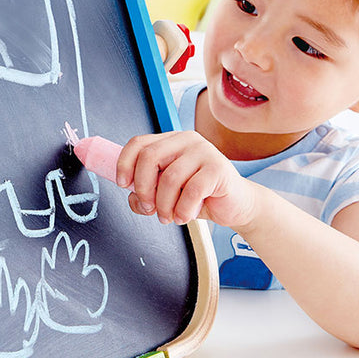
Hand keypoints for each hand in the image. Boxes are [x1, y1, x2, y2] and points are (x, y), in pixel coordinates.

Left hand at [117, 131, 258, 229]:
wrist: (234, 206)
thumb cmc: (199, 197)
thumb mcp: (166, 194)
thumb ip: (145, 193)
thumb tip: (132, 197)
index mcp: (170, 141)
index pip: (138, 143)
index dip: (125, 164)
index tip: (123, 184)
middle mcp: (186, 140)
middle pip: (149, 157)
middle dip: (143, 188)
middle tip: (149, 207)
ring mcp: (204, 151)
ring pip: (169, 178)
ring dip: (164, 205)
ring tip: (168, 216)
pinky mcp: (218, 168)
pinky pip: (191, 191)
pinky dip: (182, 210)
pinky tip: (184, 216)